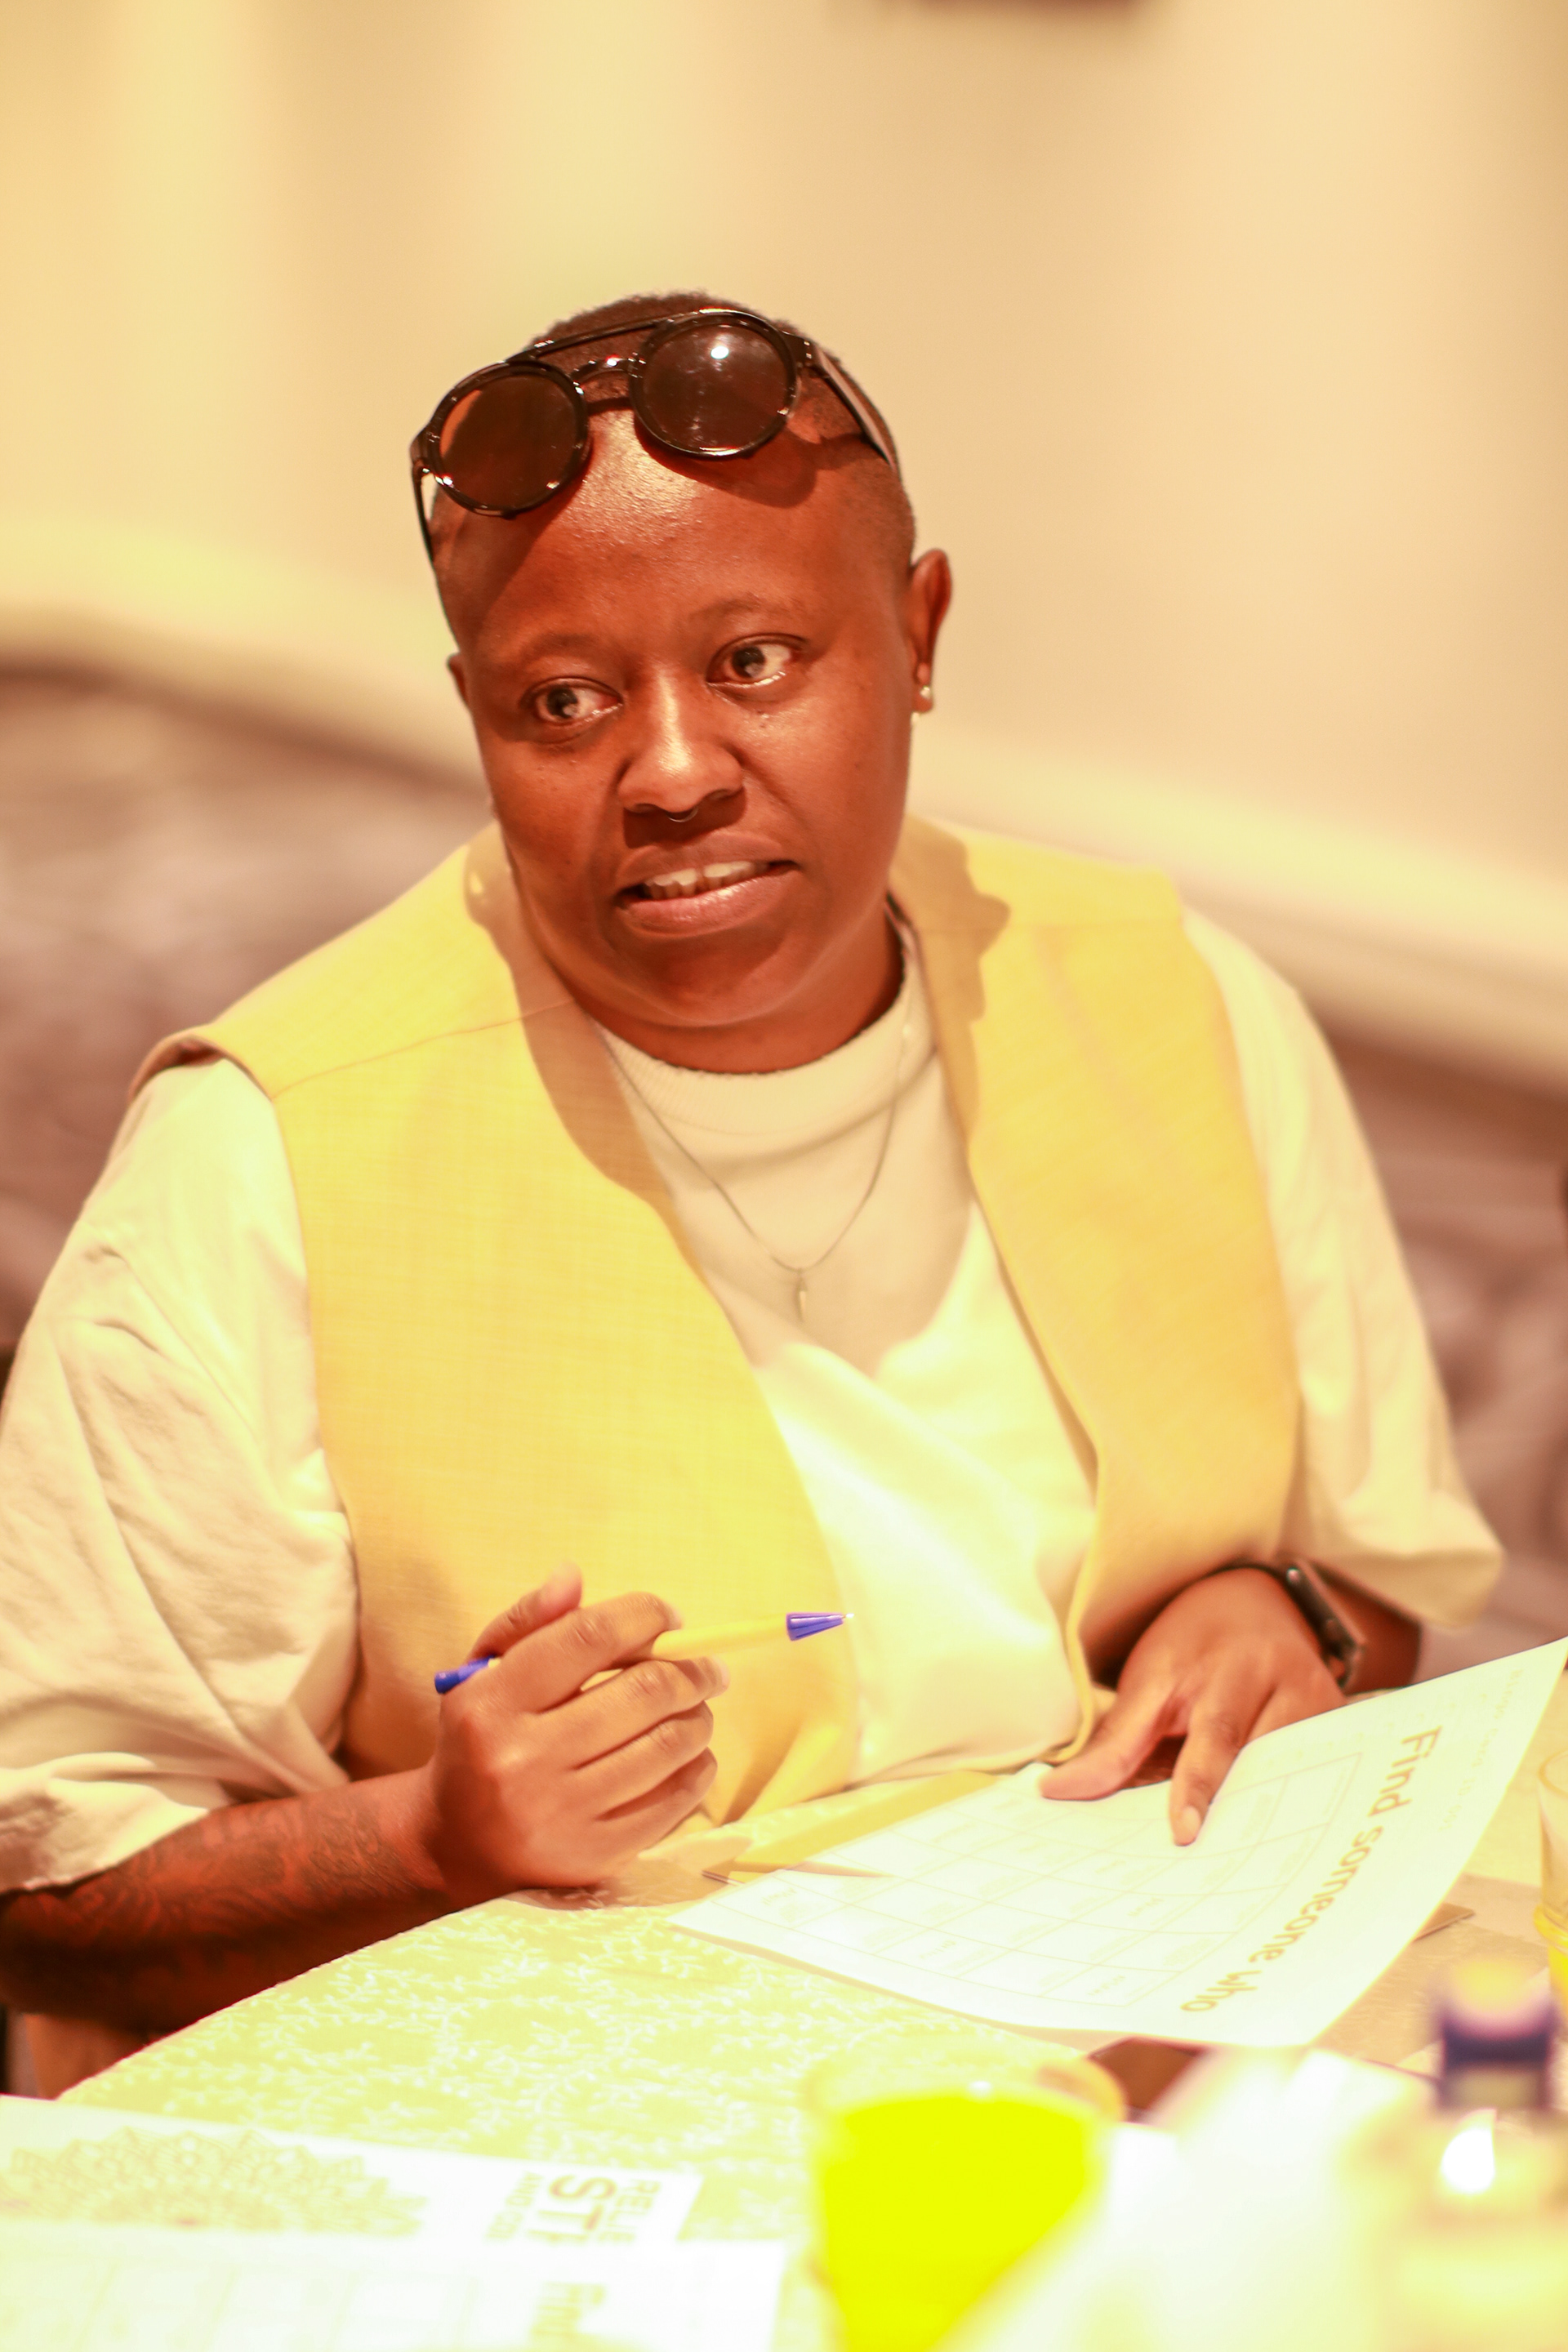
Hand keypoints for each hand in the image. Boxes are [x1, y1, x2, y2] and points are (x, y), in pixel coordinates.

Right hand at [415, 1564, 724, 1895]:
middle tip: (705, 1666)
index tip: (668, 1617)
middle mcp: (523, 1759)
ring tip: (696, 1706)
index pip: (589, 1637)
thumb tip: (574, 1575)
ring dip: (699, 1715)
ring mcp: (561, 1814)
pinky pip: (675, 1800)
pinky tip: (690, 1753)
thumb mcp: (483, 1673)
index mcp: (494, 1703)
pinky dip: (698, 1767)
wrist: (454, 1845)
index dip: (644, 1615)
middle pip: (644, 1691)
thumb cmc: (481, 1740)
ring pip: (668, 1745)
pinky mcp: (593, 1856)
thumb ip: (529, 1621)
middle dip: (692, 1668)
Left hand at [1042, 1569, 1343, 1844]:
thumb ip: (1113, 1742)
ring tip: (1241, 1855)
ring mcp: (1305, 1689)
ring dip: (1259, 1807)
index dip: (1190, 1784)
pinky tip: (1279, 1830)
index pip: (1193, 1730)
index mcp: (1200, 1661)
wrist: (1256, 1601)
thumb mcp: (1147, 1680)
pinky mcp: (1334, 1711)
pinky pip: (1314, 1765)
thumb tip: (1056, 1792)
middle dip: (1221, 1800)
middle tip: (1203, 1850)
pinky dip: (1292, 1797)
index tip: (1182, 1832)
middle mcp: (1258, 1670)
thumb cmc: (1191, 1651)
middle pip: (1242, 1748)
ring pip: (1282, 1762)